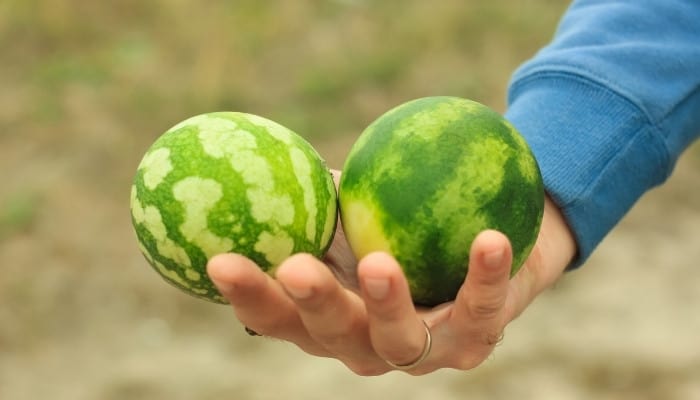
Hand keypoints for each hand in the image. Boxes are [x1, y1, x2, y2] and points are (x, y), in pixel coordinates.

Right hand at [207, 173, 575, 374]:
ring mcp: (420, 352)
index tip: (218, 259)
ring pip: (398, 339)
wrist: (491, 246)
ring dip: (386, 304)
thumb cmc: (405, 225)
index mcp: (326, 317)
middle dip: (309, 305)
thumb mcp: (357, 206)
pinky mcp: (475, 342)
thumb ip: (317, 190)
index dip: (247, 294)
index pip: (276, 314)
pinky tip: (489, 238)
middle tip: (293, 267)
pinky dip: (484, 275)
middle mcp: (365, 344)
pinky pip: (482, 309)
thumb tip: (262, 145)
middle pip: (328, 335)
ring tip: (379, 264)